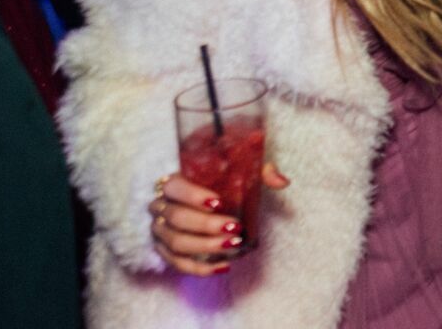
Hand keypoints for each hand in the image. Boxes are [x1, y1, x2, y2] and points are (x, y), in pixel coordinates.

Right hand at [150, 163, 289, 275]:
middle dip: (206, 225)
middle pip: (176, 218)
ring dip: (205, 246)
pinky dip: (200, 268)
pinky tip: (224, 266)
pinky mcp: (164, 252)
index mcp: (171, 183)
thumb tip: (282, 182)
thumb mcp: (239, 172)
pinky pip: (178, 264)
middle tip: (235, 227)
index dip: (193, 196)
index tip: (219, 203)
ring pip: (176, 242)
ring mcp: (159, 232)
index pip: (174, 187)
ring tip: (233, 245)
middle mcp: (160, 208)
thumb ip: (260, 172)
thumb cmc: (218, 185)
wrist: (196, 204)